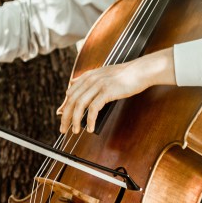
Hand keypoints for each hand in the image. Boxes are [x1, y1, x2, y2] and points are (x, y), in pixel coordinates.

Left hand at [57, 48, 175, 134]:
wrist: (140, 71)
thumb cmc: (125, 76)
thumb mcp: (104, 74)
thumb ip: (90, 80)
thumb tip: (74, 85)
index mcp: (88, 76)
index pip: (70, 93)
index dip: (64, 107)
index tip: (61, 118)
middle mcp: (90, 79)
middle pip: (72, 100)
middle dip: (65, 116)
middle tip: (63, 129)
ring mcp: (98, 85)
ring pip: (79, 105)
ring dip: (75, 120)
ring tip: (75, 131)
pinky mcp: (107, 92)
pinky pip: (93, 109)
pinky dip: (89, 120)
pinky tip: (90, 128)